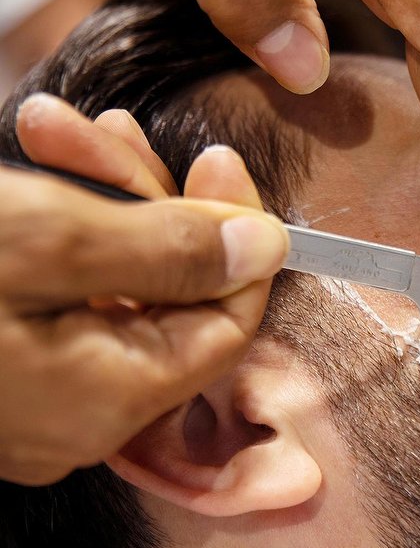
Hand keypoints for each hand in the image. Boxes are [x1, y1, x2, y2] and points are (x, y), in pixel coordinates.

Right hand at [0, 94, 286, 484]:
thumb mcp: (42, 239)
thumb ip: (167, 250)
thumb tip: (263, 248)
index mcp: (107, 401)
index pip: (226, 325)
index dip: (238, 243)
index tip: (220, 164)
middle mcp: (76, 419)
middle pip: (165, 301)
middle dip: (146, 203)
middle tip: (104, 128)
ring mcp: (29, 404)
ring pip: (107, 292)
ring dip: (94, 203)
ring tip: (49, 130)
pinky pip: (55, 306)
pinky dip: (51, 238)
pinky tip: (28, 174)